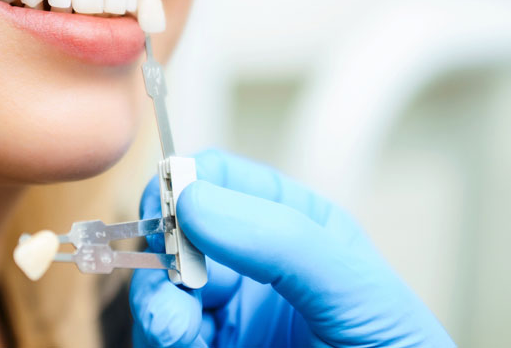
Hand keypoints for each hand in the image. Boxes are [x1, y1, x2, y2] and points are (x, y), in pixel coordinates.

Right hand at [129, 149, 454, 346]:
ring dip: (156, 300)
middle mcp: (250, 267)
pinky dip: (160, 336)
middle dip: (165, 247)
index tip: (171, 202)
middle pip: (179, 234)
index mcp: (291, 227)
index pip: (224, 179)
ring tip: (174, 324)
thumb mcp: (354, 290)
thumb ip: (282, 241)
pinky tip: (182, 341)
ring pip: (161, 288)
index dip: (189, 181)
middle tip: (170, 270)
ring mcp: (227, 315)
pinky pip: (161, 336)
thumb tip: (196, 201)